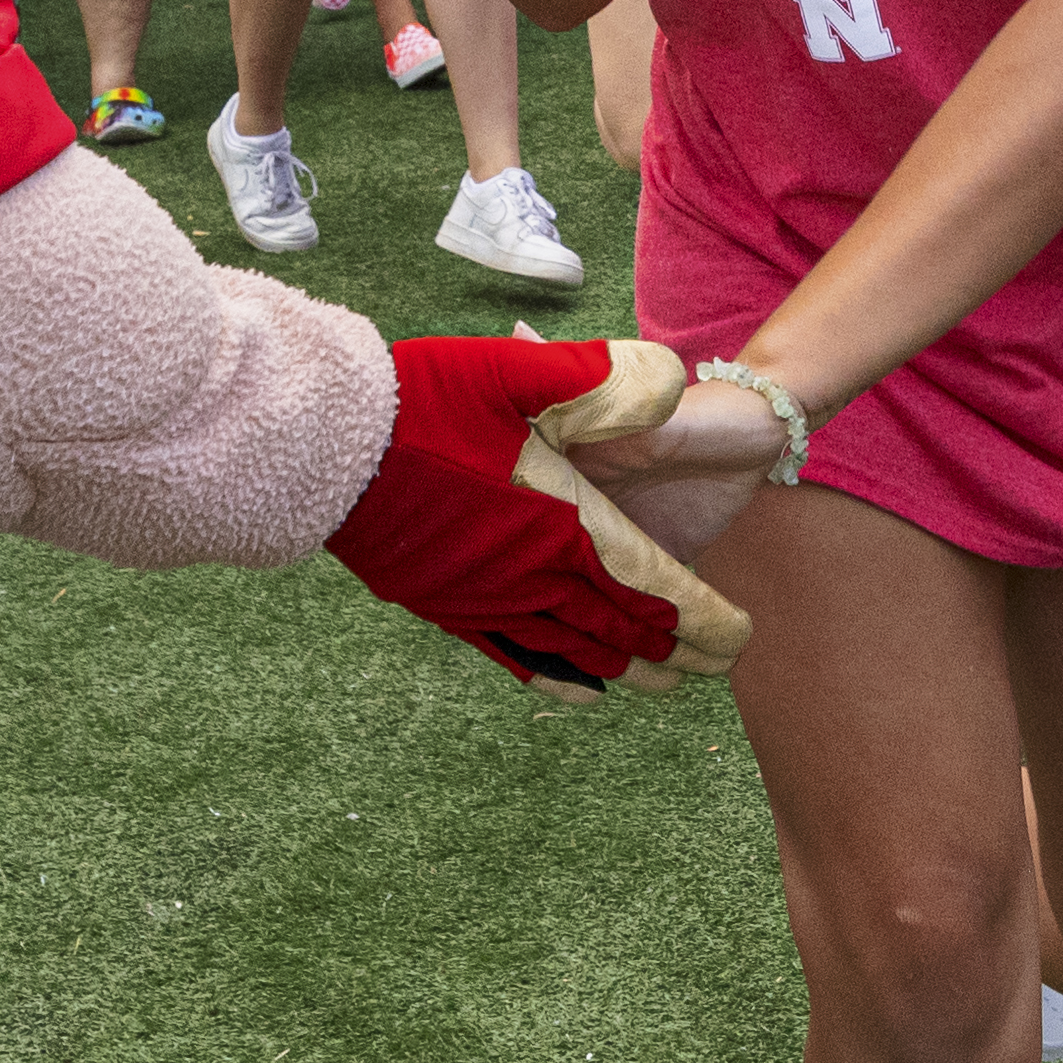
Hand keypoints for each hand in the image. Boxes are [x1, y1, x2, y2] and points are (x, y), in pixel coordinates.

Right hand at [323, 335, 754, 697]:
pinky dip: (562, 678)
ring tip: (667, 683)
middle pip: (623, 630)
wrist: (324, 450)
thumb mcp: (517, 371)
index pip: (652, 586)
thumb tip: (672, 379)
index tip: (739, 638)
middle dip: (677, 649)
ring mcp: (489, 599)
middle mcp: (532, 576)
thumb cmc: (424, 401)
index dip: (700, 618)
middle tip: (718, 665)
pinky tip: (582, 690)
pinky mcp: (450, 607)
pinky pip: (520, 657)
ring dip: (628, 668)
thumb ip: (600, 381)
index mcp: (561, 525)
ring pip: (578, 652)